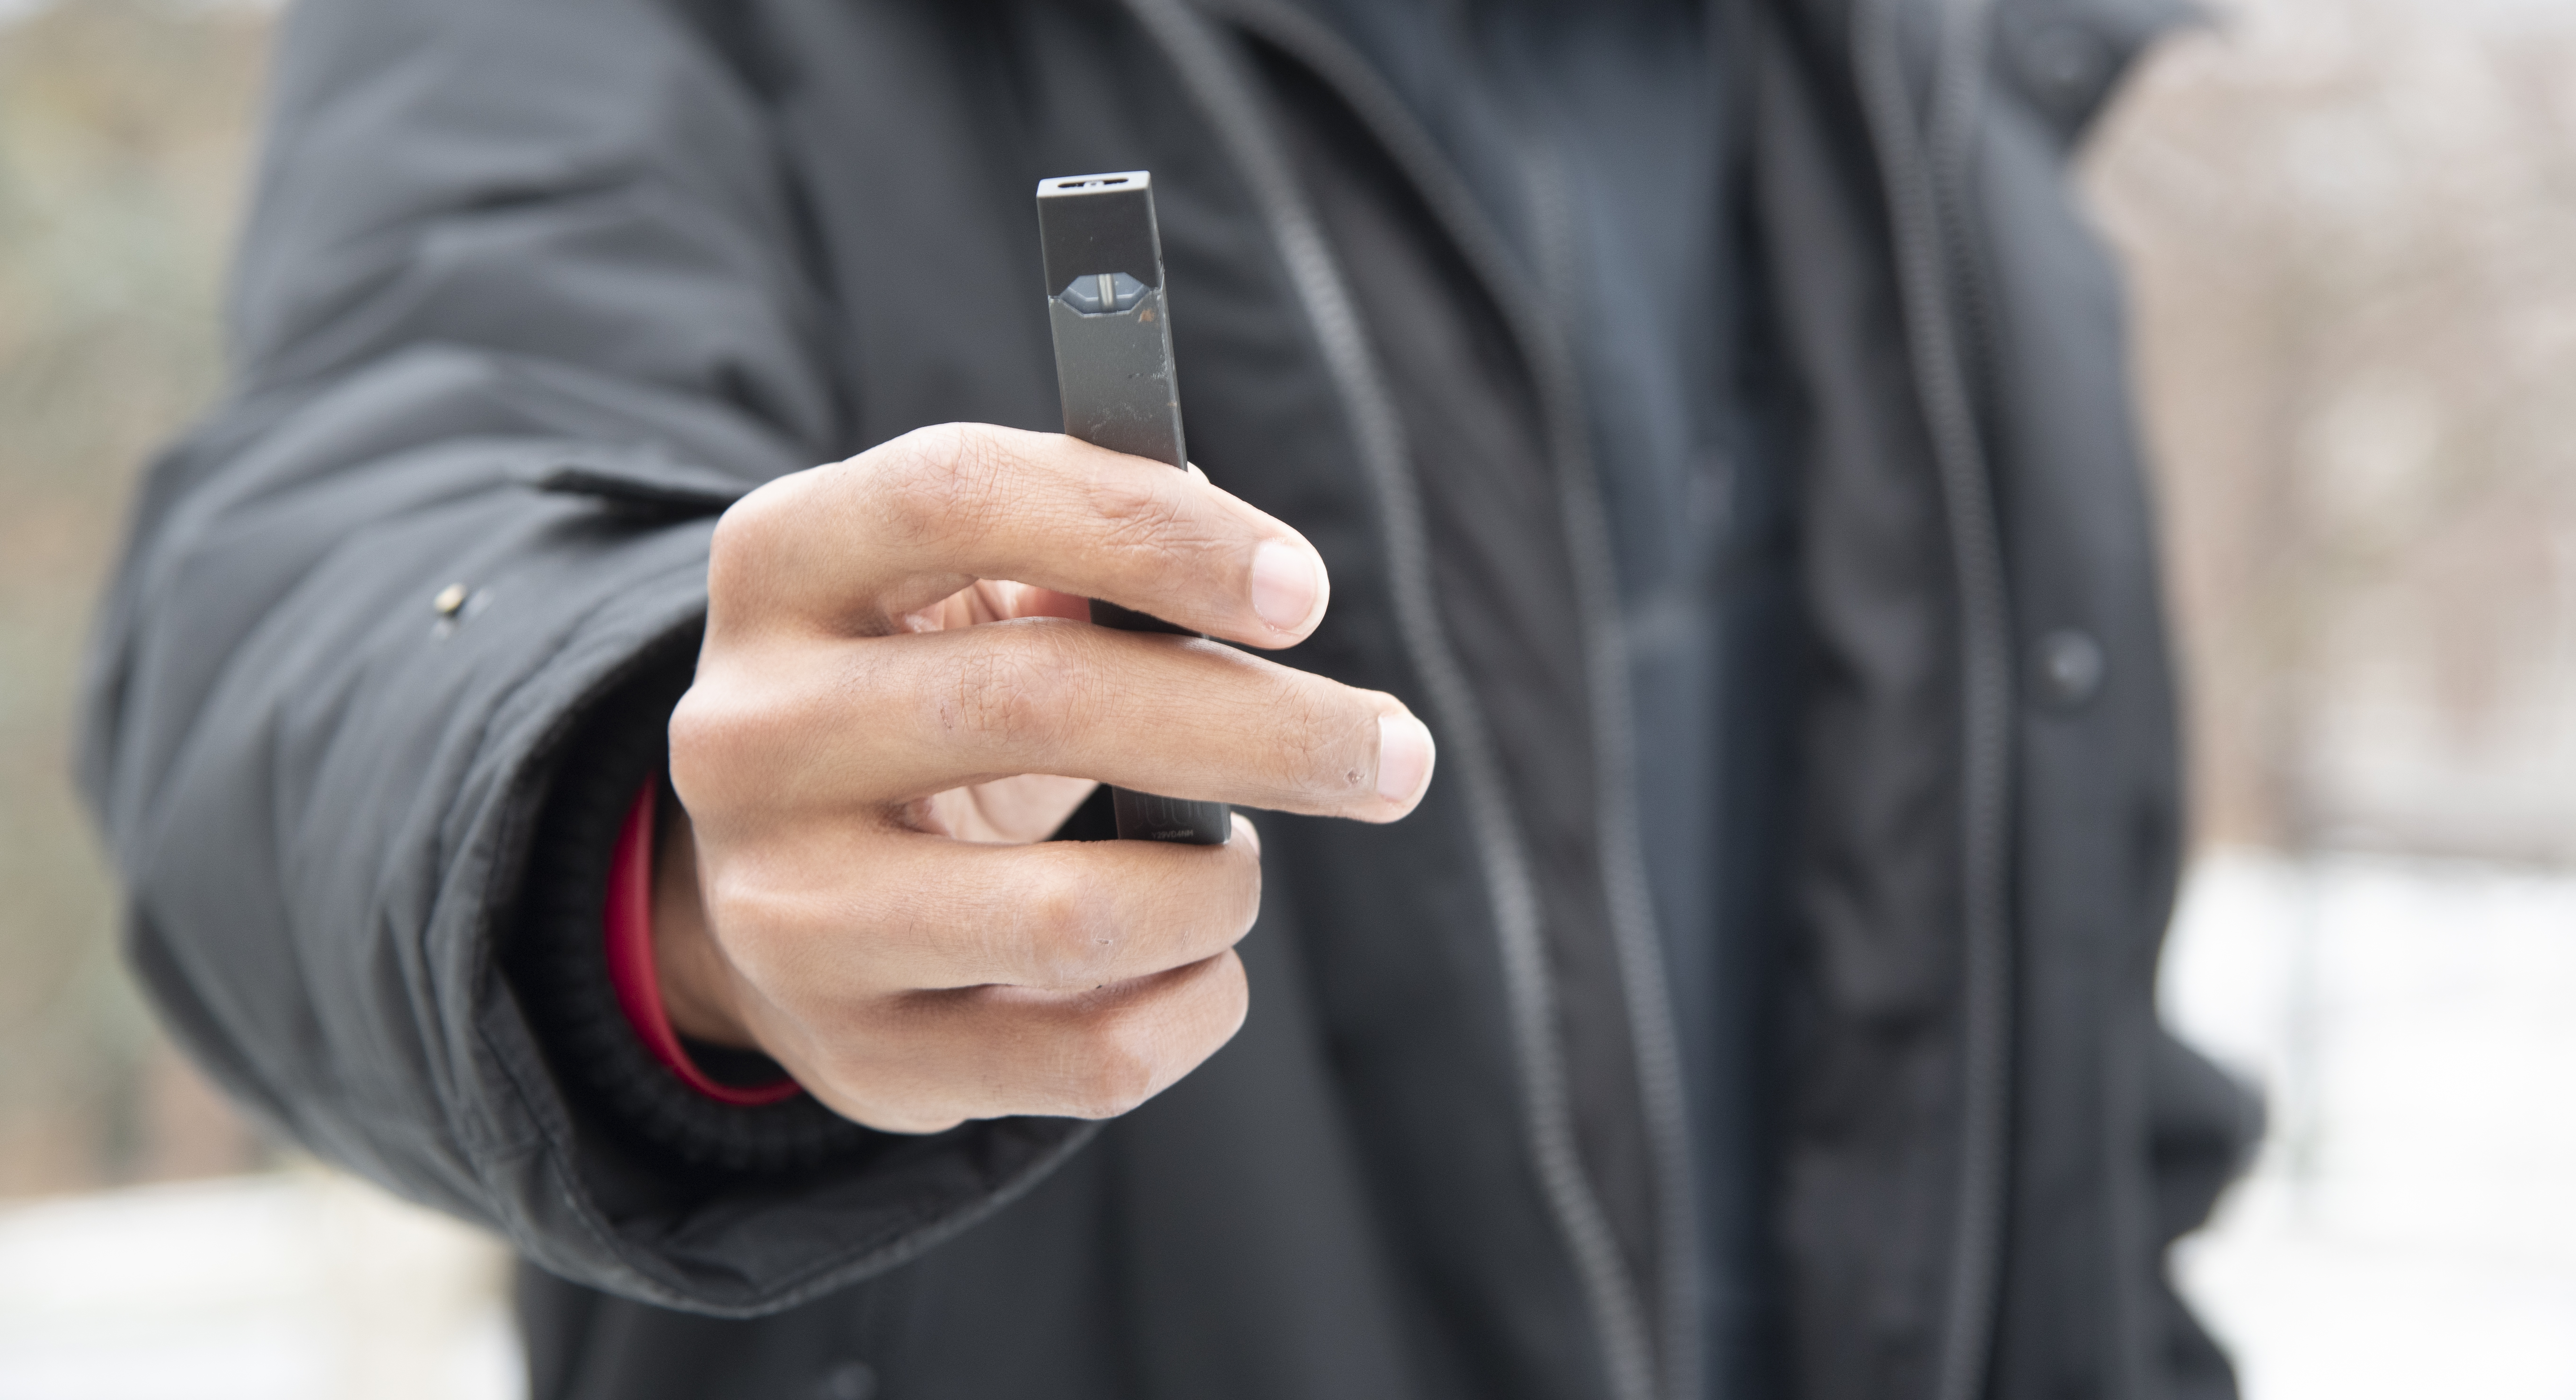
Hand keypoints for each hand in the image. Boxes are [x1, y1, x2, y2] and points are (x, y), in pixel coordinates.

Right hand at [655, 423, 1435, 1133]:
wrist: (783, 884)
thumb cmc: (933, 692)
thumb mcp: (969, 588)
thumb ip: (1095, 547)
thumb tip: (1263, 581)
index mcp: (780, 565)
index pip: (960, 497)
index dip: (1151, 534)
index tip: (1305, 592)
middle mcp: (750, 736)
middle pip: (1040, 703)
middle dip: (1264, 731)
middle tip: (1395, 752)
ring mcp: (789, 912)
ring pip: (1077, 915)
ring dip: (1217, 887)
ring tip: (1237, 866)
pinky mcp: (860, 1057)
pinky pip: (1094, 1057)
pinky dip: (1197, 1005)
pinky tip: (1198, 963)